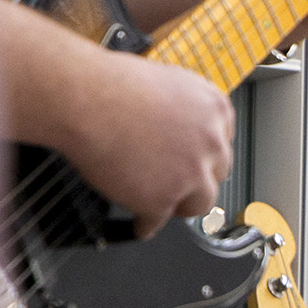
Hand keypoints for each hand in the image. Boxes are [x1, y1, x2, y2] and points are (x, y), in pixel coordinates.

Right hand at [66, 50, 233, 236]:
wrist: (85, 99)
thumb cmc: (111, 84)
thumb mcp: (167, 82)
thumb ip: (184, 108)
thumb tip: (179, 125)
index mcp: (215, 109)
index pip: (222, 142)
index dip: (205, 154)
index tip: (196, 161)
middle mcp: (211, 142)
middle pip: (216, 172)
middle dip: (197, 177)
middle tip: (178, 182)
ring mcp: (190, 174)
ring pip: (200, 202)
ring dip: (183, 205)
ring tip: (167, 207)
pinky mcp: (163, 199)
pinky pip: (158, 221)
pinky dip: (147, 224)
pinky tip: (140, 224)